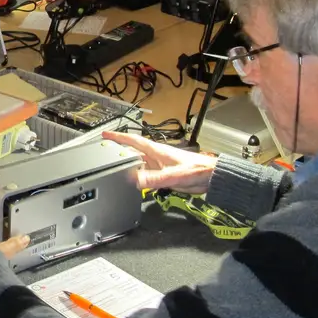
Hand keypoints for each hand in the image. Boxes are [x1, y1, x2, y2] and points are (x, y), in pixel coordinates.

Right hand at [102, 130, 217, 191]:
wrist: (212, 177)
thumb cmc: (198, 170)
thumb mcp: (175, 175)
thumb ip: (156, 179)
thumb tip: (137, 181)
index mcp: (158, 151)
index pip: (134, 141)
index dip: (119, 137)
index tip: (106, 134)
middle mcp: (157, 157)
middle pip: (133, 153)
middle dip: (119, 152)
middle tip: (105, 153)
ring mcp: (160, 166)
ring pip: (139, 165)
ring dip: (128, 167)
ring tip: (115, 169)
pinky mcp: (164, 176)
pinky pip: (147, 176)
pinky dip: (139, 179)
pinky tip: (134, 183)